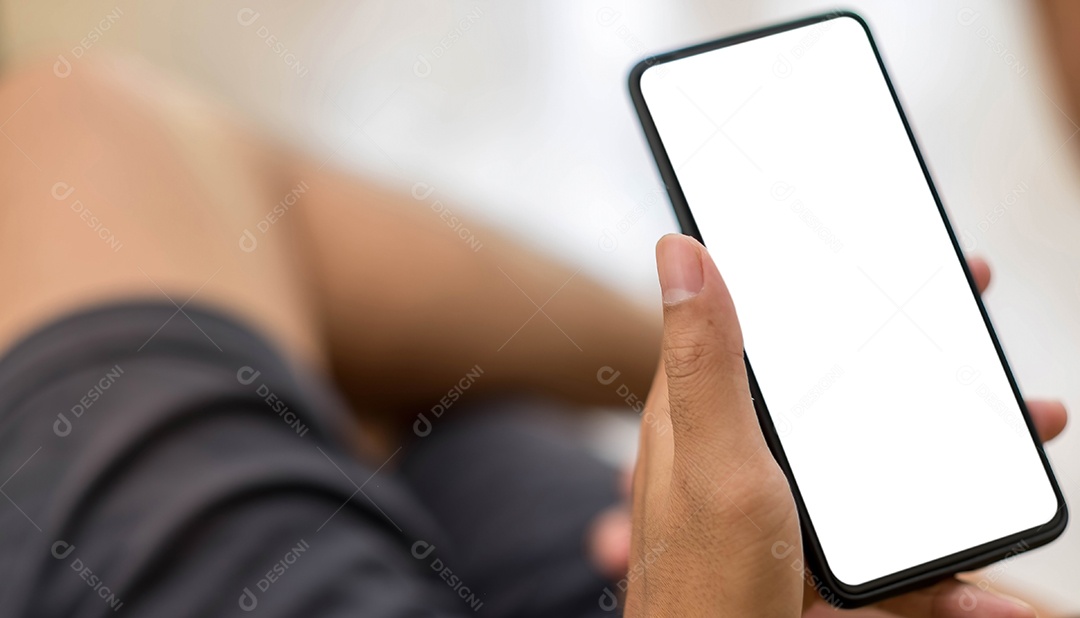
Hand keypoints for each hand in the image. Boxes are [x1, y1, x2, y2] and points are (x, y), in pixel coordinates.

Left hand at [614, 237, 1066, 615]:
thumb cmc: (705, 583)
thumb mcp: (712, 461)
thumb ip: (705, 362)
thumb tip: (679, 249)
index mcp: (707, 408)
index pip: (761, 318)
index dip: (817, 281)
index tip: (886, 257)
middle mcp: (744, 445)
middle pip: (832, 380)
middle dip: (907, 357)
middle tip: (977, 339)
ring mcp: (785, 499)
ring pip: (875, 454)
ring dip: (951, 447)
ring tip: (1025, 431)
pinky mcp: (818, 549)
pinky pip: (892, 534)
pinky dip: (941, 559)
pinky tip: (983, 591)